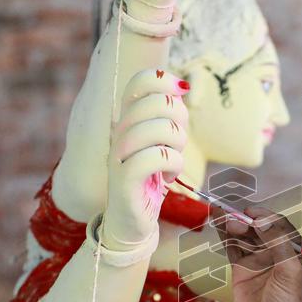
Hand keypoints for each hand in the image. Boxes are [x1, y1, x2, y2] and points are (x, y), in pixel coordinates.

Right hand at [101, 69, 188, 249]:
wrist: (131, 220)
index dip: (164, 81)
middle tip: (178, 142)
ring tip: (173, 161)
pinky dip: (172, 164)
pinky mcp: (124, 178)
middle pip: (157, 103)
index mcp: (128, 118)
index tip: (180, 97)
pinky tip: (169, 176)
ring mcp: (119, 154)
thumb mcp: (161, 141)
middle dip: (180, 119)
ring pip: (158, 128)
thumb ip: (167, 115)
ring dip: (177, 145)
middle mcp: (119, 132)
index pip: (140, 82)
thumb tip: (182, 86)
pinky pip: (156, 157)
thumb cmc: (150, 178)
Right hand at [213, 206, 301, 301]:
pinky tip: (215, 222)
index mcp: (296, 251)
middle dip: (244, 219)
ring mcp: (258, 261)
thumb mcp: (289, 272)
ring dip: (231, 223)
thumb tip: (262, 219)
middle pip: (259, 228)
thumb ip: (278, 243)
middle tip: (229, 215)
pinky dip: (224, 235)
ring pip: (244, 236)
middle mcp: (278, 253)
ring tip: (216, 211)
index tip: (250, 213)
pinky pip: (232, 248)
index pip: (280, 226)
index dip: (265, 216)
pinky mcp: (241, 271)